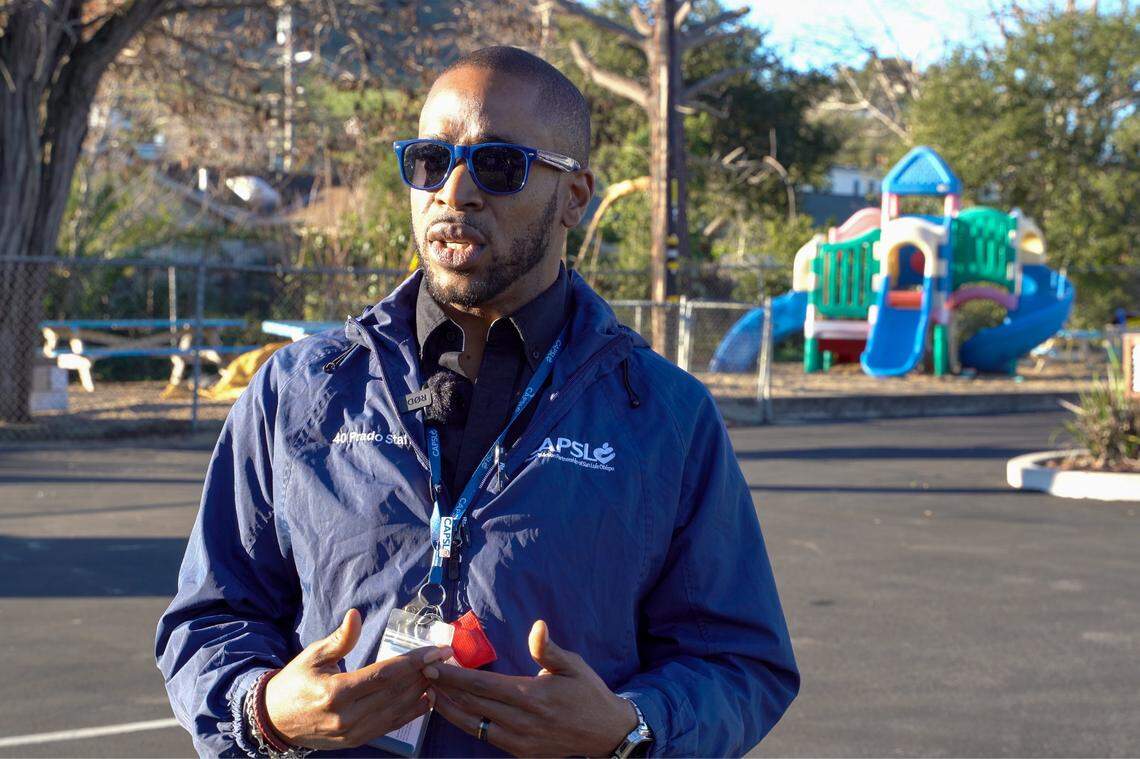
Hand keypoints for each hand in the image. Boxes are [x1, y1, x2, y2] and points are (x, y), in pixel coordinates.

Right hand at [264, 608, 451, 749]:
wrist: (274, 720)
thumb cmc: (295, 682)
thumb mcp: (313, 656)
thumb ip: (340, 639)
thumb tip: (355, 615)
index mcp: (336, 691)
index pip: (385, 674)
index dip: (415, 661)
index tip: (438, 650)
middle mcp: (347, 716)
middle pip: (396, 692)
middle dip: (424, 673)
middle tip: (443, 658)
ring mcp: (353, 732)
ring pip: (396, 710)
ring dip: (420, 691)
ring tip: (438, 674)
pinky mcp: (356, 741)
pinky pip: (389, 726)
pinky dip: (410, 712)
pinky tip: (426, 698)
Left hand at [426, 620, 636, 756]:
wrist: (605, 733)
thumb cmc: (588, 694)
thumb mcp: (573, 666)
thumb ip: (548, 649)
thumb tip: (537, 625)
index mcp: (531, 696)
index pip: (482, 685)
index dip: (455, 675)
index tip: (434, 665)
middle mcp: (521, 721)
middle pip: (472, 703)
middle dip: (446, 688)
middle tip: (423, 674)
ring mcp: (518, 740)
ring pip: (474, 724)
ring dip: (450, 708)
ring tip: (431, 693)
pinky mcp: (519, 751)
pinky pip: (485, 736)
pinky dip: (466, 722)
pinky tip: (456, 711)